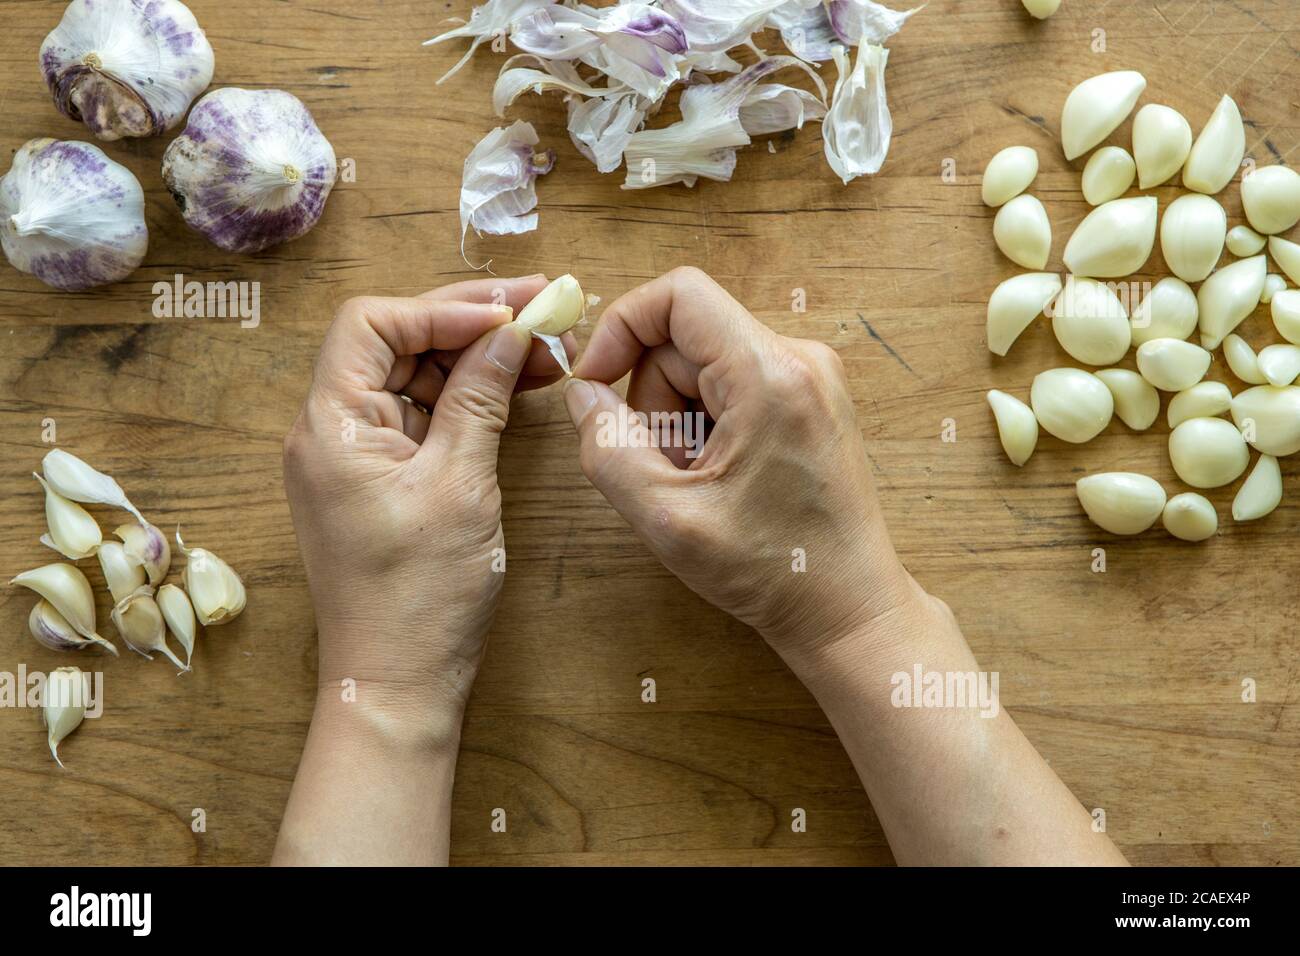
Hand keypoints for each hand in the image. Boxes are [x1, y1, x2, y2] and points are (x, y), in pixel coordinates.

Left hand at [282, 275, 571, 726]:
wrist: (397, 683)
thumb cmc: (419, 596)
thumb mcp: (461, 484)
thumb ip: (480, 398)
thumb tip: (510, 334)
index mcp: (330, 425)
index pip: (372, 324)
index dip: (442, 310)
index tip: (509, 315)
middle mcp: (330, 432)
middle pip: (394, 344)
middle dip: (467, 324)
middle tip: (541, 311)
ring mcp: (353, 457)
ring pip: (412, 378)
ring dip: (474, 361)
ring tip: (542, 354)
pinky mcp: (378, 480)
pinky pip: (420, 418)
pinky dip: (464, 401)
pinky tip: (514, 391)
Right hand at [564, 267, 925, 669]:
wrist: (848, 608)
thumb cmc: (773, 571)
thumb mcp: (666, 517)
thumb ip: (608, 447)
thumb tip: (583, 395)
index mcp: (770, 375)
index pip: (678, 295)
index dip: (620, 327)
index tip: (596, 385)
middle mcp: (800, 358)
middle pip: (683, 339)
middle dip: (653, 402)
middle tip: (666, 473)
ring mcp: (810, 376)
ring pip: (703, 365)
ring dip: (678, 421)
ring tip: (700, 485)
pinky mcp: (809, 397)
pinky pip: (731, 385)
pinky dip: (707, 426)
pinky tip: (721, 480)